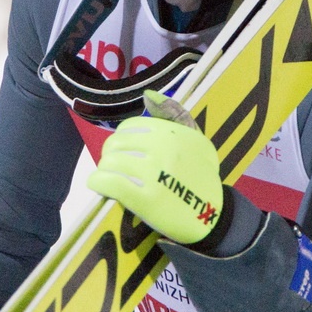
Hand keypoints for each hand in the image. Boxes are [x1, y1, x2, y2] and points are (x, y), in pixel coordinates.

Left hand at [87, 90, 222, 244]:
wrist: (212, 216)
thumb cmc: (201, 176)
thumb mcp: (196, 139)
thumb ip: (174, 114)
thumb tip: (148, 94)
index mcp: (171, 132)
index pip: (128, 128)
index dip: (122, 141)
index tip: (126, 154)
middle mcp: (162, 148)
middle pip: (116, 145)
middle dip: (111, 156)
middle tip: (117, 169)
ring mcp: (153, 173)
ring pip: (110, 163)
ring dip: (105, 171)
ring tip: (110, 179)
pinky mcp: (145, 198)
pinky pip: (108, 182)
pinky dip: (98, 183)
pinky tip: (100, 186)